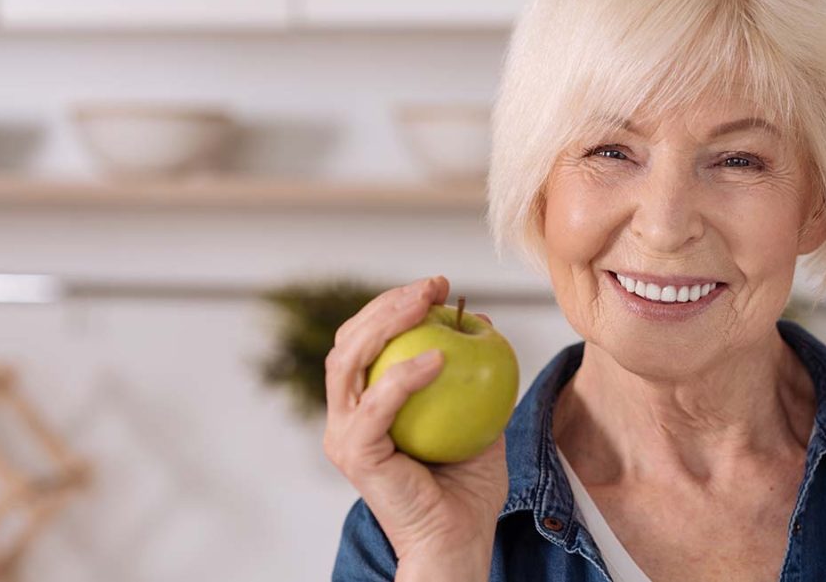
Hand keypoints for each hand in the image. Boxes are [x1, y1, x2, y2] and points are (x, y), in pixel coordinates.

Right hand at [323, 275, 507, 571]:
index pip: (365, 340)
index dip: (394, 304)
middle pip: (349, 340)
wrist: (458, 540)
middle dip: (387, 303)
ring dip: (386, 324)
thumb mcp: (479, 416)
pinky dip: (404, 377)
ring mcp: (344, 434)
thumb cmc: (467, 486)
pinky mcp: (355, 454)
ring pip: (347, 361)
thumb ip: (474, 373)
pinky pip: (376, 406)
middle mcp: (345, 414)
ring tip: (427, 304)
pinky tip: (439, 358)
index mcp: (365, 403)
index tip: (438, 286)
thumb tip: (482, 321)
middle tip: (432, 286)